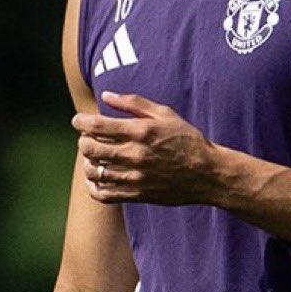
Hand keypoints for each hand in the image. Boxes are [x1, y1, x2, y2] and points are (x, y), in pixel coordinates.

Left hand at [74, 93, 227, 207]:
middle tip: (89, 140)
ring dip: (89, 163)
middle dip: (83, 142)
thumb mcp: (166, 115)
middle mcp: (136, 154)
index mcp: (141, 132)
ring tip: (95, 159)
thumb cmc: (189, 141)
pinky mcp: (140, 194)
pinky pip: (105, 194)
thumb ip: (134, 103)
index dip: (80, 122)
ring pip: (95, 171)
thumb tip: (106, 96)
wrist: (210, 174)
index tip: (80, 122)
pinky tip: (96, 180)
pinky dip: (94, 187)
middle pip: (90, 148)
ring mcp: (137, 176)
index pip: (95, 125)